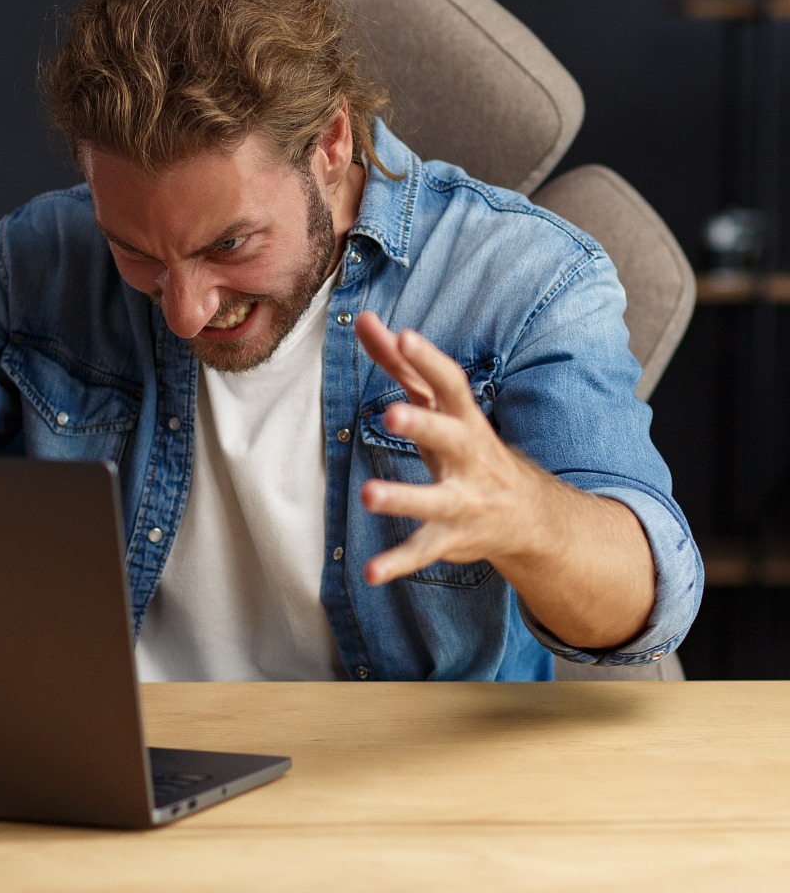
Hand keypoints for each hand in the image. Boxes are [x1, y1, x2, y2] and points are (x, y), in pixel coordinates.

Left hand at [354, 312, 545, 585]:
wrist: (528, 515)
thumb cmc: (468, 444)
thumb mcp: (440, 405)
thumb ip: (400, 364)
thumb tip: (363, 318)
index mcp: (465, 418)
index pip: (450, 383)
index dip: (428, 359)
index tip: (403, 335)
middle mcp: (469, 457)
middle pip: (449, 436)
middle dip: (423, 424)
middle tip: (392, 412)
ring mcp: (464, 499)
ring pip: (436, 500)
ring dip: (403, 497)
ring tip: (368, 495)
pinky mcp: (452, 537)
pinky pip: (424, 550)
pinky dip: (398, 563)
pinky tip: (370, 573)